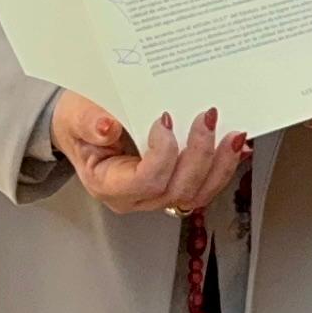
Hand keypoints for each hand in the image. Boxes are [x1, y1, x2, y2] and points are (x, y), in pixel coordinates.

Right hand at [48, 91, 248, 215]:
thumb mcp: (75, 116)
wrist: (85, 125)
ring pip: (196, 194)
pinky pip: (203, 186)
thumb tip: (107, 128)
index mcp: (108, 184)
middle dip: (199, 154)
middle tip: (206, 118)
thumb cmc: (81, 122)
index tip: (164, 121)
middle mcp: (135, 197)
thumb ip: (88, 122)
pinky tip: (236, 147)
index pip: (144, 181)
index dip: (162, 155)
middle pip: (177, 190)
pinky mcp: (173, 185)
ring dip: (220, 165)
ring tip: (233, 136)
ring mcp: (156, 195)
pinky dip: (223, 167)